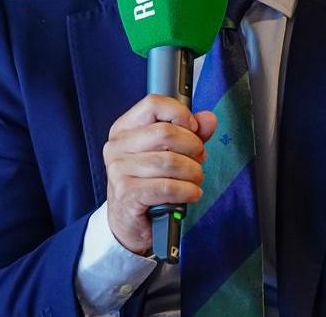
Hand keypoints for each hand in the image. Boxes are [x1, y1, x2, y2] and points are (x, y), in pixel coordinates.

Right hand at [103, 95, 217, 255]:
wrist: (128, 221)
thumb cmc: (148, 181)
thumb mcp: (168, 153)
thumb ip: (190, 134)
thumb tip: (209, 119)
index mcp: (124, 129)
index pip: (153, 104)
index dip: (180, 113)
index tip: (193, 128)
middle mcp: (117, 146)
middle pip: (166, 133)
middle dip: (193, 147)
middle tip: (199, 159)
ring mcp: (119, 170)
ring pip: (170, 162)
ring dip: (193, 172)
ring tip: (195, 179)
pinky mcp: (128, 193)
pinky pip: (168, 187)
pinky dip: (187, 191)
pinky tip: (191, 194)